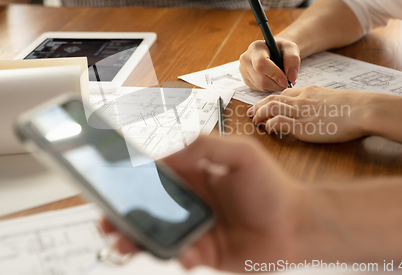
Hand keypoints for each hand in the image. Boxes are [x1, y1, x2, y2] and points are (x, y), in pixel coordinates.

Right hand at [100, 135, 299, 272]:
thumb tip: (167, 146)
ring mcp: (193, 226)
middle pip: (147, 205)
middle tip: (105, 216)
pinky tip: (185, 254)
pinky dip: (177, 255)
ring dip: (135, 237)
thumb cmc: (271, 186)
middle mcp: (188, 200)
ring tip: (122, 241)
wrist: (296, 225)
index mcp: (193, 173)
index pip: (154, 172)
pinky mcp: (202, 251)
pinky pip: (180, 254)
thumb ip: (205, 146)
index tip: (108, 177)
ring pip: (155, 232)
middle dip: (122, 211)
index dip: (130, 175)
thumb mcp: (241, 156)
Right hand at [239, 38, 300, 91]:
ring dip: (275, 86)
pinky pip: (260, 89)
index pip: (261, 64)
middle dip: (277, 83)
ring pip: (261, 86)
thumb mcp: (291, 48)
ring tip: (281, 78)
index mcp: (256, 48)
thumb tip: (291, 77)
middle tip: (287, 81)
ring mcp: (244, 71)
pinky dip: (270, 87)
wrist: (274, 51)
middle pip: (261, 79)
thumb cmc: (281, 49)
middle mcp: (246, 59)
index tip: (286, 80)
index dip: (275, 74)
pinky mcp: (246, 80)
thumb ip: (293, 60)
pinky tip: (273, 79)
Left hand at [247, 85, 371, 142]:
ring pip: (271, 108)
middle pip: (272, 99)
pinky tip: (269, 129)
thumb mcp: (333, 99)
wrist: (364, 110)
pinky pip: (278, 122)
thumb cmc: (355, 107)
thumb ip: (320, 102)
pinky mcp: (303, 126)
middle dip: (258, 106)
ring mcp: (301, 112)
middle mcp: (301, 100)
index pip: (282, 94)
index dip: (269, 100)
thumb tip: (318, 110)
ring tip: (254, 121)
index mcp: (309, 92)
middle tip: (250, 113)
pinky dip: (270, 125)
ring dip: (259, 114)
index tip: (262, 106)